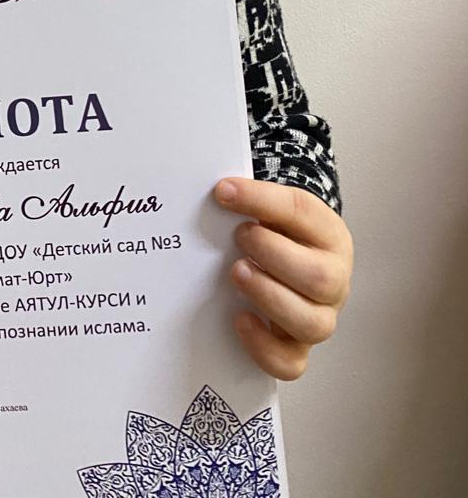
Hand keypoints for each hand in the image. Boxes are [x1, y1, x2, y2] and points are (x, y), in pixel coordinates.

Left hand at [213, 176, 352, 380]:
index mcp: (330, 235)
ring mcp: (320, 318)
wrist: (294, 259)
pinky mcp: (299, 347)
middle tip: (240, 238)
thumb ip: (254, 202)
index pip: (303, 214)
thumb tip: (220, 193)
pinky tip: (240, 318)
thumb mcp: (277, 210)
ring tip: (237, 274)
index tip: (224, 192)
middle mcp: (334, 280)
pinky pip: (291, 363)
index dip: (262, 201)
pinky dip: (263, 346)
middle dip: (274, 256)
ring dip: (269, 297)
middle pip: (320, 278)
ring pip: (312, 324)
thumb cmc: (283, 234)